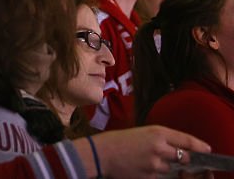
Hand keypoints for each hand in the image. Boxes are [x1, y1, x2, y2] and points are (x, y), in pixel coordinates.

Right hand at [86, 125, 209, 177]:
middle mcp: (159, 147)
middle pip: (184, 157)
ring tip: (147, 160)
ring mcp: (155, 164)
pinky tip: (141, 167)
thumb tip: (177, 147)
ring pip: (171, 168)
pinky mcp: (150, 176)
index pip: (187, 141)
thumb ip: (160, 138)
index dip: (199, 146)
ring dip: (165, 166)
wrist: (100, 154)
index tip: (207, 149)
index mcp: (157, 132)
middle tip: (180, 158)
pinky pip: (159, 176)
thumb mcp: (141, 132)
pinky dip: (154, 173)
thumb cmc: (118, 140)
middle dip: (184, 159)